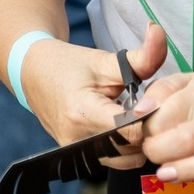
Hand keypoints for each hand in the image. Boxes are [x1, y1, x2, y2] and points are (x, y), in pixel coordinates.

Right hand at [16, 23, 169, 166]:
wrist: (33, 74)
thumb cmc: (69, 65)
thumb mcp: (106, 59)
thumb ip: (140, 55)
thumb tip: (160, 33)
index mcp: (83, 113)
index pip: (132, 131)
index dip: (150, 117)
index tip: (152, 100)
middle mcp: (77, 140)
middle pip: (133, 148)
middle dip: (146, 128)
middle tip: (144, 105)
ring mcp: (76, 152)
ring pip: (127, 159)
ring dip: (136, 140)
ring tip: (131, 115)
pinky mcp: (78, 157)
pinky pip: (114, 160)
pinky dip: (124, 146)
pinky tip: (121, 125)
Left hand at [134, 53, 193, 193]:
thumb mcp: (184, 84)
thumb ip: (160, 91)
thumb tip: (140, 110)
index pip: (169, 111)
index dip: (149, 127)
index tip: (145, 133)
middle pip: (193, 137)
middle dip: (163, 149)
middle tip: (151, 153)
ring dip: (190, 170)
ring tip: (166, 174)